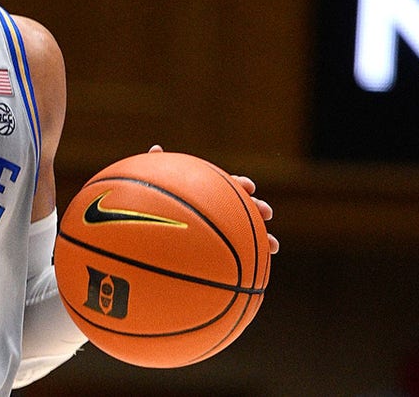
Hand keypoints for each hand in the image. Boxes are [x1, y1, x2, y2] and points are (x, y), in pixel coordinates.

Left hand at [147, 145, 278, 254]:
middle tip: (267, 212)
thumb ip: (153, 169)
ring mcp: (218, 232)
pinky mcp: (216, 253)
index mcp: (205, 194)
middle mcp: (215, 211)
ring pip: (245, 235)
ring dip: (263, 238)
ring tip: (273, 247)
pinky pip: (236, 258)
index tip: (248, 188)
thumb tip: (157, 148)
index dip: (240, 185)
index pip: (227, 185)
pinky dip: (250, 263)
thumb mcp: (146, 187)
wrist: (147, 240)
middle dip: (258, 208)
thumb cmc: (145, 209)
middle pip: (242, 208)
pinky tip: (259, 271)